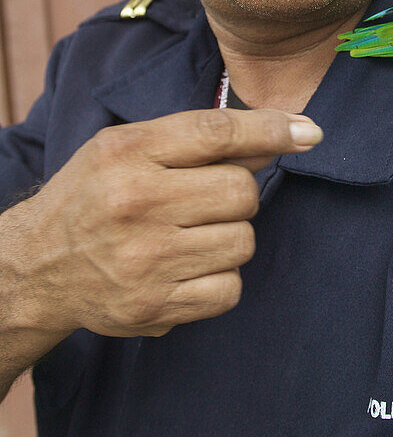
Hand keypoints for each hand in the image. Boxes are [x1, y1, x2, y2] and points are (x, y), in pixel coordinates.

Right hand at [13, 109, 321, 337]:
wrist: (39, 265)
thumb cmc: (95, 194)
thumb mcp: (130, 147)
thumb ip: (200, 138)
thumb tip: (284, 133)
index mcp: (128, 153)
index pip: (216, 133)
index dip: (270, 129)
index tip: (308, 132)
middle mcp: (135, 203)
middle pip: (240, 192)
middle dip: (237, 193)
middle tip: (204, 200)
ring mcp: (145, 260)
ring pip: (242, 242)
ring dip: (230, 236)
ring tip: (190, 234)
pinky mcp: (153, 307)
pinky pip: (230, 289)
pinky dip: (220, 278)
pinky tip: (188, 267)